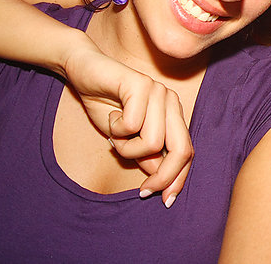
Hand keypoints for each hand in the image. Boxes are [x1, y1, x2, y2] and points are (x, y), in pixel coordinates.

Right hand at [62, 40, 192, 204]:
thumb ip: (145, 154)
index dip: (179, 177)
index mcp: (173, 114)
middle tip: (143, 191)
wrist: (84, 71)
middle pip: (182, 149)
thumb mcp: (126, 139)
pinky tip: (111, 115)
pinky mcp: (142, 85)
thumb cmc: (105, 104)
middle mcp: (171, 101)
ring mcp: (159, 92)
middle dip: (164, 176)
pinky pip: (133, 125)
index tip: (166, 200)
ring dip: (127, 147)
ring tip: (114, 133)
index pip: (187, 150)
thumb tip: (160, 176)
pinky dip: (116, 129)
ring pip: (153, 142)